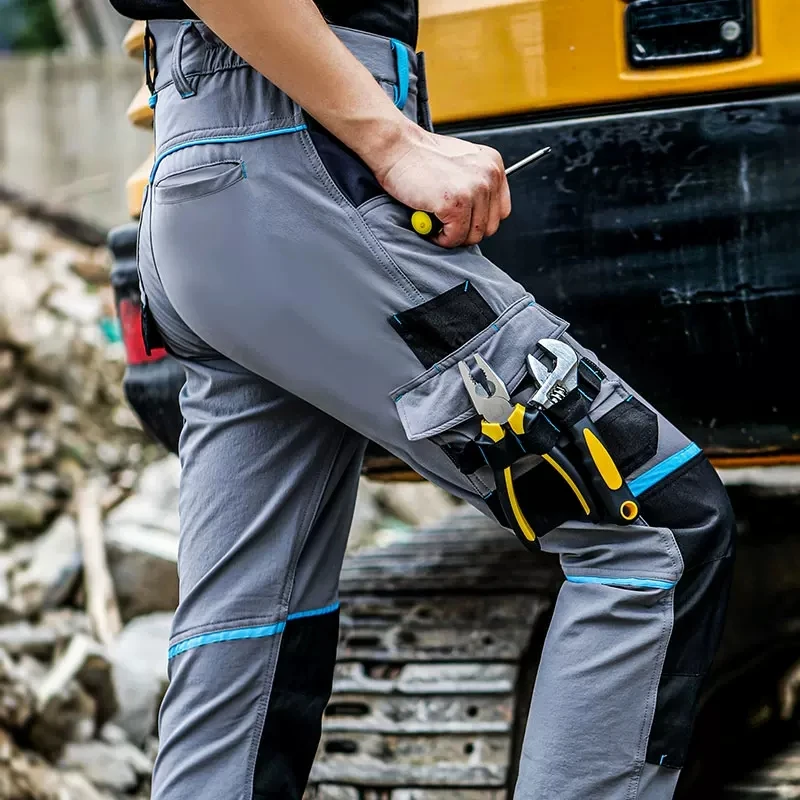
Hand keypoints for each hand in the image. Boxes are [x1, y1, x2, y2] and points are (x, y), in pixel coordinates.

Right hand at [366, 126, 511, 247]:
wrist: (396, 147)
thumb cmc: (420, 157)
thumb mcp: (461, 163)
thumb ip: (475, 183)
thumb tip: (478, 213)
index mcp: (494, 165)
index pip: (501, 212)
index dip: (479, 220)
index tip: (462, 219)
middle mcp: (489, 176)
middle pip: (488, 227)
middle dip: (465, 230)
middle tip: (445, 222)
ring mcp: (474, 190)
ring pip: (471, 236)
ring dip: (451, 235)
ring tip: (435, 221)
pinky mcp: (455, 204)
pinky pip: (453, 238)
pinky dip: (439, 238)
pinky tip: (428, 222)